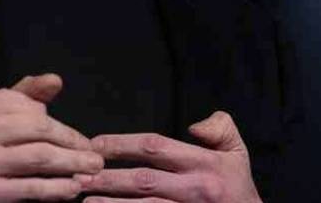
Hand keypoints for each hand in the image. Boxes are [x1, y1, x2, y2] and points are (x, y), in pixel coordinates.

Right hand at [0, 73, 104, 201]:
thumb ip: (22, 96)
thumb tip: (55, 81)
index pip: (34, 111)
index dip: (63, 127)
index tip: (82, 140)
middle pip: (40, 132)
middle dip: (73, 145)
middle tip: (96, 156)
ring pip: (40, 158)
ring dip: (72, 165)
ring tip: (91, 172)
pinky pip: (31, 188)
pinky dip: (57, 188)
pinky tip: (72, 189)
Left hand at [78, 111, 261, 202]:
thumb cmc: (239, 187)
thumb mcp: (237, 152)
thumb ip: (219, 129)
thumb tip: (194, 125)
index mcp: (204, 164)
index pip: (157, 148)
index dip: (124, 144)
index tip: (97, 144)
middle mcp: (195, 189)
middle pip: (144, 181)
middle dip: (110, 178)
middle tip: (81, 174)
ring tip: (86, 200)